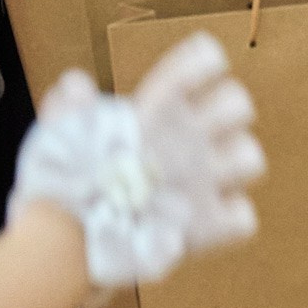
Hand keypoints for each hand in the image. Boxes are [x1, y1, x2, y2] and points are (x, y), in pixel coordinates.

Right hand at [9, 32, 263, 289]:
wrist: (65, 247)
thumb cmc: (57, 185)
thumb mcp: (56, 133)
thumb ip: (69, 105)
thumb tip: (78, 84)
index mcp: (153, 108)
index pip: (203, 60)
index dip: (202, 63)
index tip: (190, 77)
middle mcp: (185, 138)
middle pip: (238, 104)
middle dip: (226, 115)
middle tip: (200, 131)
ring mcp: (200, 183)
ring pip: (251, 158)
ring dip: (232, 167)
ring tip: (205, 177)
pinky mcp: (208, 228)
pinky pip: (244, 218)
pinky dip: (227, 220)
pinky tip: (201, 220)